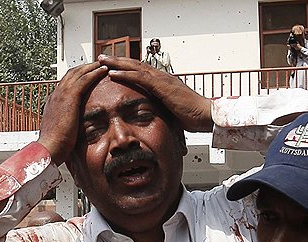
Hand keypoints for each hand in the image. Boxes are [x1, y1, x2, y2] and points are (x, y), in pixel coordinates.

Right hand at [38, 62, 108, 164]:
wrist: (49, 148)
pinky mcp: (69, 97)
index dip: (78, 77)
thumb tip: (73, 130)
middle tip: (99, 64)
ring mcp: (61, 94)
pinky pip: (84, 79)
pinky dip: (94, 72)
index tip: (89, 75)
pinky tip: (104, 70)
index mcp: (53, 102)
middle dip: (86, 68)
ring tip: (105, 63)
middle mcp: (55, 95)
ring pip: (78, 73)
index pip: (66, 84)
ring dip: (92, 66)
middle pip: (72, 74)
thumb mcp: (61, 132)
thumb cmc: (55, 146)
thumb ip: (67, 125)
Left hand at [97, 55, 212, 131]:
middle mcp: (161, 77)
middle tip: (102, 57)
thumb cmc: (191, 116)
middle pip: (135, 64)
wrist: (205, 116)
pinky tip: (113, 73)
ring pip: (135, 67)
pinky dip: (125, 74)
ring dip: (117, 63)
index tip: (111, 65)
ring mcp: (162, 80)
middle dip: (117, 60)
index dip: (126, 67)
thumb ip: (159, 109)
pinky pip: (140, 77)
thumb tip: (150, 116)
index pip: (140, 71)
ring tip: (102, 60)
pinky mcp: (162, 86)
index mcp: (163, 82)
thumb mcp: (170, 111)